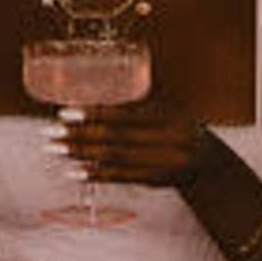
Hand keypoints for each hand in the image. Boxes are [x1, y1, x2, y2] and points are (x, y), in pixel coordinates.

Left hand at [49, 88, 216, 189]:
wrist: (210, 165)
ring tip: (56, 148)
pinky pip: (122, 177)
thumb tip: (94, 79)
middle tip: (51, 131)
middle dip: (80, 134)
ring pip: (115, 158)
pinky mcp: (157, 181)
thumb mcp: (168, 109)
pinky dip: (97, 174)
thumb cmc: (178, 128)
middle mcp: (169, 140)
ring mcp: (164, 162)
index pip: (125, 115)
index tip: (66, 112)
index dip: (94, 113)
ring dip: (81, 154)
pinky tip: (75, 171)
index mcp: (170, 116)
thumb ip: (138, 100)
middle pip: (116, 137)